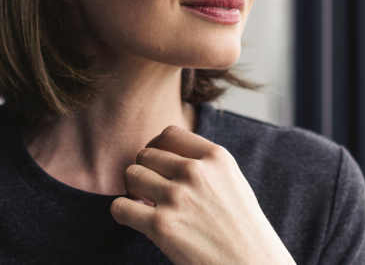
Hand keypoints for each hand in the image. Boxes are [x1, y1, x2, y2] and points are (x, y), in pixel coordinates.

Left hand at [111, 126, 295, 264]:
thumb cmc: (244, 230)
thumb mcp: (233, 183)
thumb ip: (206, 165)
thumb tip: (167, 157)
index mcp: (217, 158)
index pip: (170, 133)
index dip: (157, 148)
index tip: (158, 165)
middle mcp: (196, 172)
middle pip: (146, 154)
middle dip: (145, 172)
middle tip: (151, 191)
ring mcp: (177, 197)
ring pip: (131, 175)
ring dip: (133, 190)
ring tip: (145, 205)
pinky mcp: (161, 226)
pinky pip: (120, 207)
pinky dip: (123, 212)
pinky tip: (137, 220)